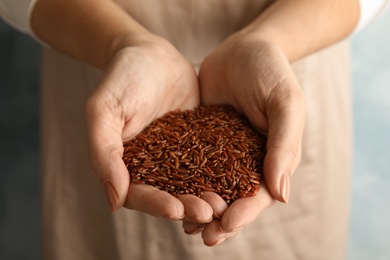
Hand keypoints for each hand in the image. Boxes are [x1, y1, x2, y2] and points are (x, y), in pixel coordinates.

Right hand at [85, 36, 214, 224]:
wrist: (152, 54)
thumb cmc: (122, 78)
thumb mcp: (104, 110)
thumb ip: (104, 153)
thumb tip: (114, 202)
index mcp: (126, 165)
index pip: (138, 194)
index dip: (156, 204)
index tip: (176, 210)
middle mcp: (151, 166)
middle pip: (169, 195)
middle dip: (188, 206)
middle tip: (210, 212)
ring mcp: (176, 156)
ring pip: (192, 184)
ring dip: (207, 197)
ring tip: (225, 204)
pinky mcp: (197, 143)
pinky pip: (210, 162)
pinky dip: (222, 174)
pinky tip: (238, 180)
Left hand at [193, 33, 305, 244]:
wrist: (245, 48)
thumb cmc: (272, 72)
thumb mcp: (285, 103)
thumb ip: (284, 146)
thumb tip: (281, 196)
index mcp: (272, 157)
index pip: (260, 194)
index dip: (244, 213)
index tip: (225, 226)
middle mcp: (248, 160)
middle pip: (234, 198)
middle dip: (219, 219)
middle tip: (202, 235)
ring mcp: (224, 151)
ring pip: (212, 186)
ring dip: (199, 206)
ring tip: (183, 223)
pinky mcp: (203, 139)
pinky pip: (192, 164)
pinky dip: (183, 180)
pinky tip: (169, 192)